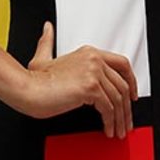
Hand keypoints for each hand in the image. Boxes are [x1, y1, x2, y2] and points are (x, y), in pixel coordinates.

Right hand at [22, 22, 137, 137]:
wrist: (27, 89)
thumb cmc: (34, 79)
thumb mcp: (43, 55)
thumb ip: (47, 41)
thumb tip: (47, 28)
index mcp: (88, 53)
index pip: (121, 64)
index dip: (131, 80)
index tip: (132, 95)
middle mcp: (94, 59)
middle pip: (123, 84)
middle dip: (127, 107)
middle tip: (125, 121)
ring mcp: (93, 73)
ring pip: (118, 99)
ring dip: (120, 118)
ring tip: (118, 130)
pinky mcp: (91, 88)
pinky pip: (109, 108)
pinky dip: (111, 121)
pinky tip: (107, 129)